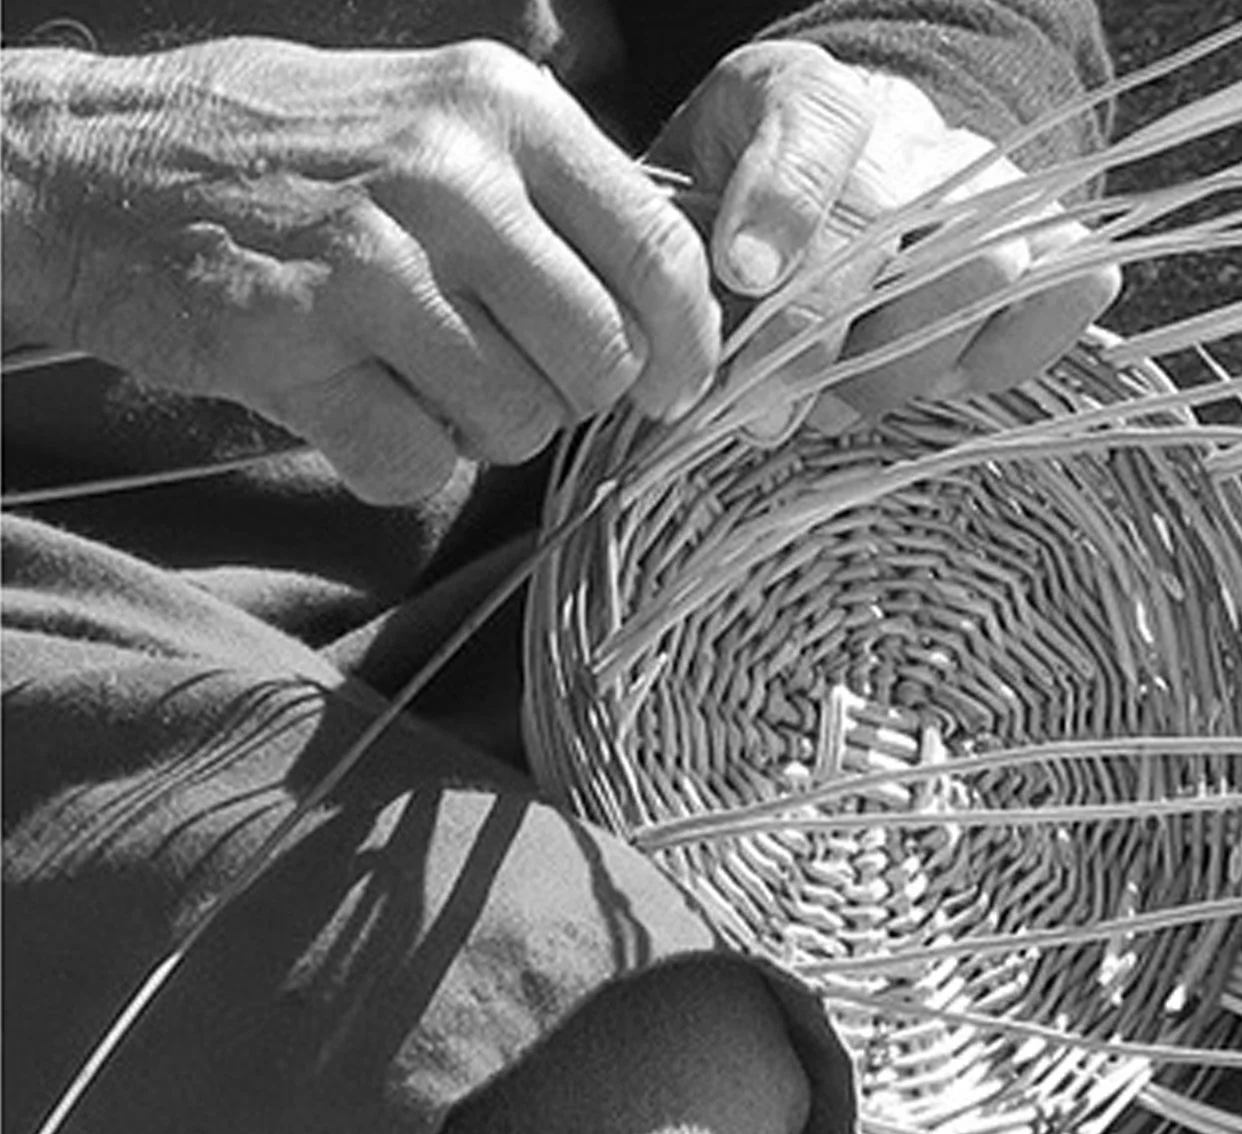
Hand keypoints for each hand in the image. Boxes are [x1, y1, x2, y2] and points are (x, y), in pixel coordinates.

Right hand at [4, 39, 720, 501]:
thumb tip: (667, 308)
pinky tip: (357, 406)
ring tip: (417, 378)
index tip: (674, 387)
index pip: (661, 252)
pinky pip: (412, 466)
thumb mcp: (439, 119)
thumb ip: (553, 201)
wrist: (101, 165)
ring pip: (515, 422)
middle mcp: (448, 174)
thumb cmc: (294, 153)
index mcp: (503, 108)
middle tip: (513, 380)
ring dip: (481, 432)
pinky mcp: (293, 344)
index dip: (688, 345)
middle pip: (599, 358)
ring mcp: (367, 261)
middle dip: (570, 398)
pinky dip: (398, 464)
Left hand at [649, 42, 1120, 440]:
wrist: (853, 164)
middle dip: (823, 334)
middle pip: (895, 222)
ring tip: (836, 407)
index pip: (815, 129)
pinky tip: (938, 380)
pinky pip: (1074, 287)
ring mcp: (987, 186)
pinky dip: (1008, 353)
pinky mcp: (1048, 236)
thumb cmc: (747, 197)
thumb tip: (670, 353)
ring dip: (904, 362)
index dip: (785, 204)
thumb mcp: (683, 197)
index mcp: (805, 96)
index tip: (743, 274)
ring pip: (987, 265)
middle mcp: (908, 133)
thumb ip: (678, 253)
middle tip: (767, 412)